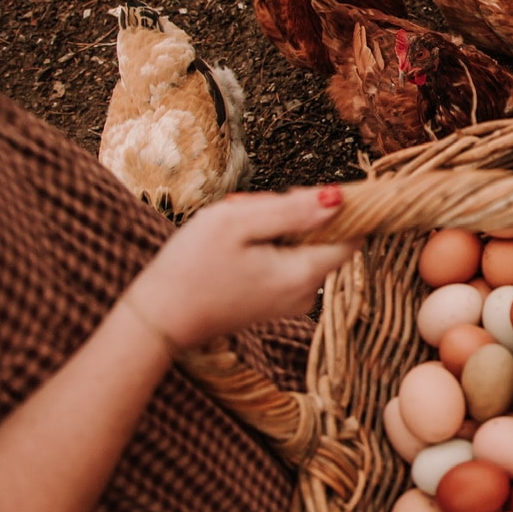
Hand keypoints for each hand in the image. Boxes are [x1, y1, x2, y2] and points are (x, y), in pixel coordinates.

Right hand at [118, 186, 354, 351]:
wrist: (158, 318)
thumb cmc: (192, 267)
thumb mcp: (239, 223)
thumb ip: (293, 210)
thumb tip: (339, 198)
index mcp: (304, 275)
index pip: (354, 236)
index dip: (340, 208)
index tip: (301, 193)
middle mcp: (306, 294)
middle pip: (322, 236)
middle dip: (293, 213)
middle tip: (249, 207)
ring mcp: (290, 300)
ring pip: (300, 245)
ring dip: (273, 226)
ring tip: (235, 225)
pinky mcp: (273, 300)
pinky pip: (283, 260)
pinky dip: (263, 244)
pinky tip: (233, 243)